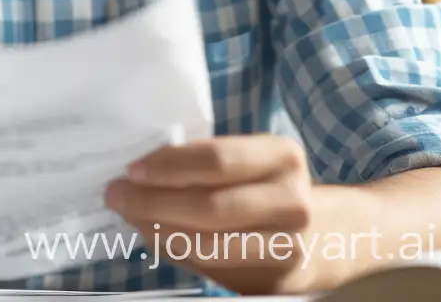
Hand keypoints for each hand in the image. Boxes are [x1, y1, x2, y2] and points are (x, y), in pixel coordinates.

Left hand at [105, 135, 316, 294]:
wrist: (325, 236)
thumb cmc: (263, 184)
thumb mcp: (247, 158)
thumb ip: (200, 162)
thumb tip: (135, 174)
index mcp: (282, 156)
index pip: (216, 160)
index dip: (168, 166)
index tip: (131, 169)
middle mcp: (293, 203)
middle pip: (210, 207)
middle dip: (153, 203)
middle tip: (115, 195)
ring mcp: (290, 248)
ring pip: (210, 245)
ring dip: (159, 232)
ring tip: (130, 217)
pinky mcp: (277, 283)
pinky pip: (215, 270)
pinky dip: (178, 253)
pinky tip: (156, 239)